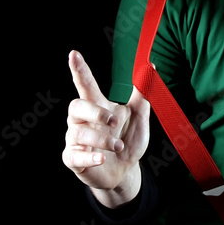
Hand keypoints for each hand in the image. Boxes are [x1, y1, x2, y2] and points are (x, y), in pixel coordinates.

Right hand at [62, 50, 149, 206]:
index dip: (79, 70)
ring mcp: (75, 140)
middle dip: (95, 112)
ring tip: (118, 146)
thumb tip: (151, 67)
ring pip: (78, 132)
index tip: (74, 54)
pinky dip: (90, 156)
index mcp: (97, 106)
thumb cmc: (128, 139)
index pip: (85, 85)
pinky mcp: (72, 159)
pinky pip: (74, 155)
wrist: (125, 170)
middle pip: (76, 106)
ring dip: (102, 139)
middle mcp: (82, 120)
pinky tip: (102, 158)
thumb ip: (142, 95)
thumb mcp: (138, 117)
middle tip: (114, 121)